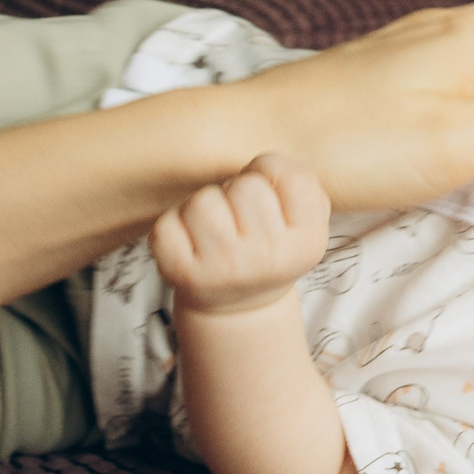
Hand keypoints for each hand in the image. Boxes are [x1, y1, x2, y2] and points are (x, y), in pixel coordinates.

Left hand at [151, 153, 330, 315]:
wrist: (240, 305)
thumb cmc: (271, 244)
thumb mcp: (307, 219)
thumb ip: (300, 180)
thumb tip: (261, 167)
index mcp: (307, 242)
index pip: (291, 178)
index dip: (273, 172)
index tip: (269, 193)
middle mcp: (268, 259)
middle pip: (244, 186)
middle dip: (237, 191)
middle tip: (240, 217)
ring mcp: (223, 269)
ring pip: (202, 201)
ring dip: (204, 207)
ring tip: (214, 229)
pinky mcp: (183, 275)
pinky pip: (166, 225)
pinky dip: (173, 227)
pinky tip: (190, 243)